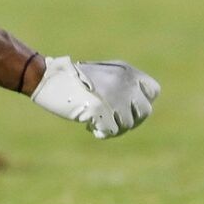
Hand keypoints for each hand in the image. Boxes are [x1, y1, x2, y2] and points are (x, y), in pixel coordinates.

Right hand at [30, 57, 160, 138]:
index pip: (153, 91)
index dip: (141, 102)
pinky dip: (101, 132)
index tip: (127, 106)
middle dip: (131, 119)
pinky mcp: (101, 110)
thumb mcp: (104, 74)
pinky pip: (111, 131)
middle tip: (113, 119)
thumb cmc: (74, 78)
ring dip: (113, 127)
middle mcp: (125, 83)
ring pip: (128, 124)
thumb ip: (123, 86)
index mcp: (127, 71)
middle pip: (145, 112)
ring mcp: (114, 96)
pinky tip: (89, 126)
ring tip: (96, 120)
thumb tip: (139, 109)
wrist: (49, 78)